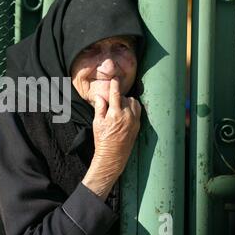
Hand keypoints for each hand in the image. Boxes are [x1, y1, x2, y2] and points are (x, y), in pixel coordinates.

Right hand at [82, 78, 140, 200]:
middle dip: (118, 98)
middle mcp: (127, 116)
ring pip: (133, 102)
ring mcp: (134, 120)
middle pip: (124, 98)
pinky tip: (126, 113)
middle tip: (111, 103)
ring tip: (119, 108)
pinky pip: (138, 110)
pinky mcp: (138, 125)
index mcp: (115, 114)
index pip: (116, 94)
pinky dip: (132, 108)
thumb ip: (100, 107)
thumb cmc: (102, 140)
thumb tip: (101, 96)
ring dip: (126, 102)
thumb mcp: (97, 123)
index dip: (115, 85)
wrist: (112, 156)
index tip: (115, 79)